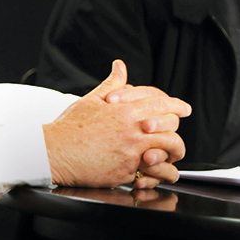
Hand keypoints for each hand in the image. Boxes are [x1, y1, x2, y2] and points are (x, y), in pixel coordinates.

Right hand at [43, 60, 190, 187]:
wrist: (55, 152)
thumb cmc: (69, 128)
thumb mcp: (91, 100)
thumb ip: (111, 84)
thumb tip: (120, 66)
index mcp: (124, 109)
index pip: (160, 102)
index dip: (176, 105)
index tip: (183, 108)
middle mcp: (131, 128)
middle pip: (170, 125)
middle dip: (177, 129)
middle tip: (177, 134)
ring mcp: (131, 150)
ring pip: (169, 148)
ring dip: (174, 152)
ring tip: (172, 157)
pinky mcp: (127, 170)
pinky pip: (155, 172)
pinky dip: (162, 173)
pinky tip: (160, 174)